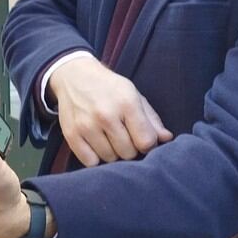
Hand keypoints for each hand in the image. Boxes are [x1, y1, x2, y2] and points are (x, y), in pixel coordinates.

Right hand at [46, 53, 173, 165]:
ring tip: (109, 139)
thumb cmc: (109, 87)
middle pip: (128, 153)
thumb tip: (166, 139)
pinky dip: (95, 158)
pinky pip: (90, 162)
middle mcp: (106, 115)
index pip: (146, 141)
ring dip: (113, 153)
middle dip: (130, 149)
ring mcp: (87, 126)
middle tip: (124, 137)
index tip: (143, 140)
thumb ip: (151, 119)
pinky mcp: (71, 135)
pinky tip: (96, 145)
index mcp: (127, 103)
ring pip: (110, 159)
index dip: (148, 144)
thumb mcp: (134, 95)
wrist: (74, 76)